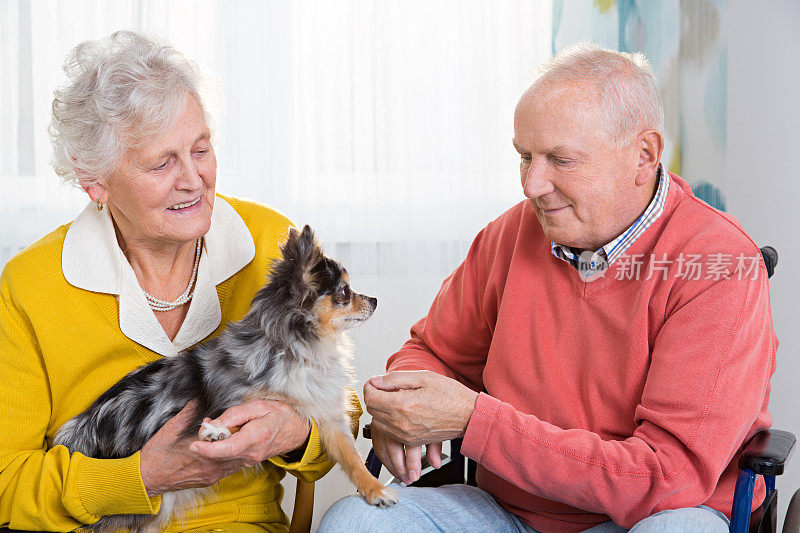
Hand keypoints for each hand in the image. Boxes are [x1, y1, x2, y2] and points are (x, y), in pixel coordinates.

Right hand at [140, 401, 243, 495]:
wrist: (146, 478)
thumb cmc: (157, 454)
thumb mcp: (171, 428)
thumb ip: (189, 413)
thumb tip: (199, 399)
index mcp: (204, 451)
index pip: (228, 438)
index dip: (233, 427)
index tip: (233, 418)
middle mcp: (210, 466)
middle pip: (236, 451)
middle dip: (239, 438)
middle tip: (240, 426)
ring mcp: (211, 475)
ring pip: (235, 462)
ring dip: (237, 450)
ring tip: (237, 437)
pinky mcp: (209, 481)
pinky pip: (228, 470)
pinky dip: (232, 459)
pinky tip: (229, 450)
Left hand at [189, 399, 310, 463]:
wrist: (295, 431)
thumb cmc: (279, 416)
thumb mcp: (259, 406)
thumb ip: (235, 414)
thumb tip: (214, 424)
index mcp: (255, 438)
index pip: (228, 448)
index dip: (208, 448)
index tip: (194, 445)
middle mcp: (250, 454)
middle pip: (220, 455)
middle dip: (205, 443)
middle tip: (204, 427)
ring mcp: (248, 461)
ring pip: (221, 458)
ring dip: (210, 446)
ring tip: (213, 429)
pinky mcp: (245, 462)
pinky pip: (226, 459)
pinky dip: (217, 449)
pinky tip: (220, 437)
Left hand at [364, 370, 477, 482]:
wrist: (469, 416)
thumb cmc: (450, 394)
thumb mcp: (423, 377)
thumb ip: (395, 379)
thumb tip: (375, 381)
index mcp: (402, 405)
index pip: (370, 397)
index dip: (370, 386)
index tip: (376, 382)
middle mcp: (401, 423)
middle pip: (372, 411)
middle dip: (375, 397)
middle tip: (386, 388)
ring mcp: (406, 435)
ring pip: (378, 423)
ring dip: (380, 410)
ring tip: (394, 399)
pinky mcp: (411, 441)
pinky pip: (389, 432)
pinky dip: (389, 422)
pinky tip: (401, 412)